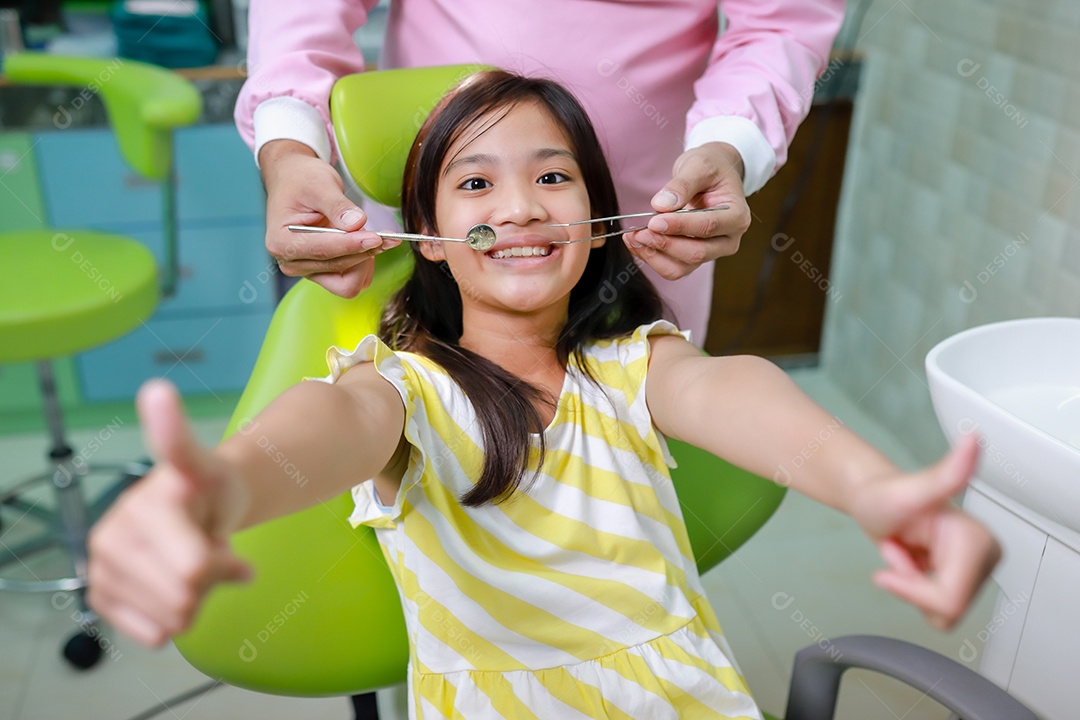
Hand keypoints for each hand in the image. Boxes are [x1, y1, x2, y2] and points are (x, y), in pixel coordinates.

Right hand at [87, 380, 251, 646]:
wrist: (201, 507)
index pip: (198, 567)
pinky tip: (171, 586)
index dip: (223, 562)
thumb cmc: (209, 487)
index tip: (219, 536)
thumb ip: (180, 439)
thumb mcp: (207, 463)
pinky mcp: (100, 593)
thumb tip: (155, 390)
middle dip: (213, 577)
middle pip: (188, 595)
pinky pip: (153, 634)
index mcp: (145, 505)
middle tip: (211, 548)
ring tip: (192, 561)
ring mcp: (103, 565)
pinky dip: (173, 618)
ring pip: (174, 618)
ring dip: (197, 596)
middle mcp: (113, 534)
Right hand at [260, 140, 400, 296]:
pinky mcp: (322, 272)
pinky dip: (363, 264)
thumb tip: (357, 223)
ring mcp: (308, 270)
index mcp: (281, 243)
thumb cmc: (301, 181)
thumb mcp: (319, 185)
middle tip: (382, 233)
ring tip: (369, 234)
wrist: (294, 182)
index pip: (323, 251)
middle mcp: (292, 263)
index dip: (353, 245)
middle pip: (339, 272)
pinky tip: (363, 242)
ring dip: (364, 260)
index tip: (377, 236)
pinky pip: (351, 280)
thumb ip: (338, 206)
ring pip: (348, 283)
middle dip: (363, 252)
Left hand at [624, 142, 751, 279]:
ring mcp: (712, 251)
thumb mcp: (699, 165)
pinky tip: (636, 242)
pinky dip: (652, 257)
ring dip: (654, 255)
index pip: (708, 226)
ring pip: (682, 267)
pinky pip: (672, 267)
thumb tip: (661, 205)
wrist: (712, 174)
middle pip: (696, 253)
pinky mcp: (694, 256)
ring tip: (634, 236)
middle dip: (664, 244)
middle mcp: (728, 239)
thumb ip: (682, 185)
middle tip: (640, 231)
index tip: (654, 220)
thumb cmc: (711, 167)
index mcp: (737, 216)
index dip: (679, 226)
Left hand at [849, 435, 1000, 629]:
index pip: (948, 601)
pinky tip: (911, 560)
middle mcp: (987, 556)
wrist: (873, 499)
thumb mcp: (908, 491)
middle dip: (913, 586)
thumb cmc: (884, 495)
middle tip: (901, 549)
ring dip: (913, 587)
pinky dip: (916, 589)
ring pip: (942, 613)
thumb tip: (974, 440)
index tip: (895, 553)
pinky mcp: (966, 577)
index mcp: (979, 542)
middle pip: (947, 611)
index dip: (911, 588)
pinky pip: (937, 608)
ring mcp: (977, 569)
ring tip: (906, 552)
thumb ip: (944, 473)